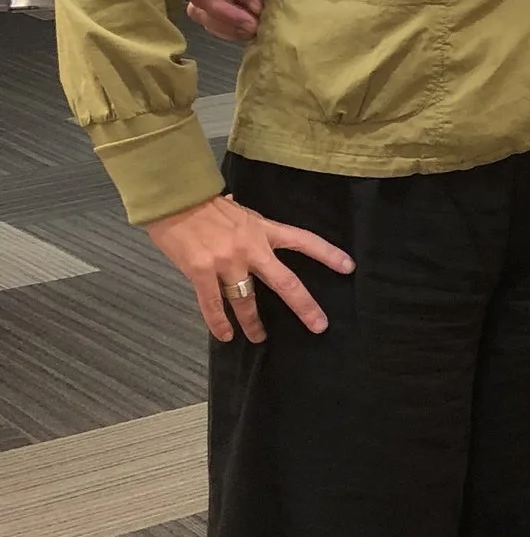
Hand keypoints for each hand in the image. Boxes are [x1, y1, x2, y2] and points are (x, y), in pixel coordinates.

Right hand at [144, 194, 352, 343]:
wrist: (174, 199)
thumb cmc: (205, 204)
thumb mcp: (239, 211)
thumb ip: (250, 226)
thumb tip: (250, 223)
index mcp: (263, 229)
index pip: (304, 241)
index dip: (327, 254)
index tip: (348, 267)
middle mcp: (251, 248)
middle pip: (285, 282)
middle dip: (304, 306)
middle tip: (319, 325)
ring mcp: (227, 262)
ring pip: (246, 300)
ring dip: (253, 322)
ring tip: (259, 337)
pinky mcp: (201, 272)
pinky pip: (212, 304)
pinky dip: (219, 323)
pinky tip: (225, 336)